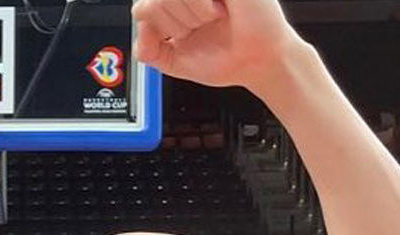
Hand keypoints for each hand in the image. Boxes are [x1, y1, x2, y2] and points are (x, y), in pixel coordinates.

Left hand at [133, 0, 306, 89]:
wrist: (258, 63)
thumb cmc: (225, 59)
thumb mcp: (174, 62)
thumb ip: (148, 51)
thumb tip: (141, 31)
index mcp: (173, 9)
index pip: (141, 9)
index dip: (159, 29)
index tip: (181, 38)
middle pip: (150, 3)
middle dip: (176, 26)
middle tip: (202, 28)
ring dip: (191, 16)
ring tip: (213, 19)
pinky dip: (200, 5)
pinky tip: (219, 11)